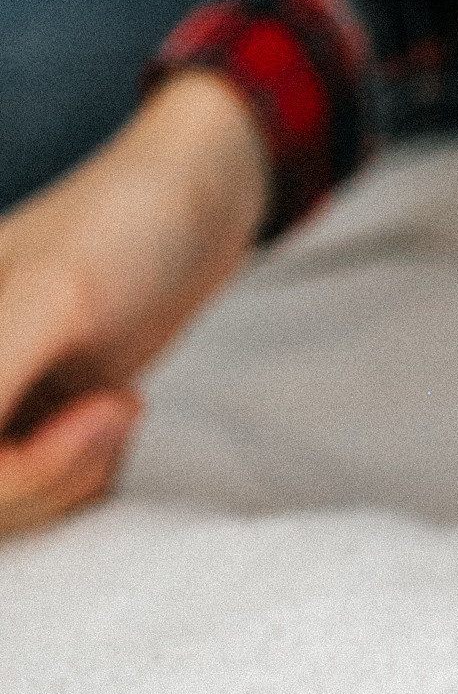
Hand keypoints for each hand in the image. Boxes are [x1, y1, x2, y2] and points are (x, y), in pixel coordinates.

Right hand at [0, 72, 270, 537]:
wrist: (202, 194)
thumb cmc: (127, 222)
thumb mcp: (54, 294)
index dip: (15, 473)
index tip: (101, 413)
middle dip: (51, 474)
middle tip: (120, 410)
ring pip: (7, 500)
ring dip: (71, 476)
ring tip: (122, 407)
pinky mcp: (32, 411)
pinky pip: (40, 487)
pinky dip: (84, 473)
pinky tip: (116, 414)